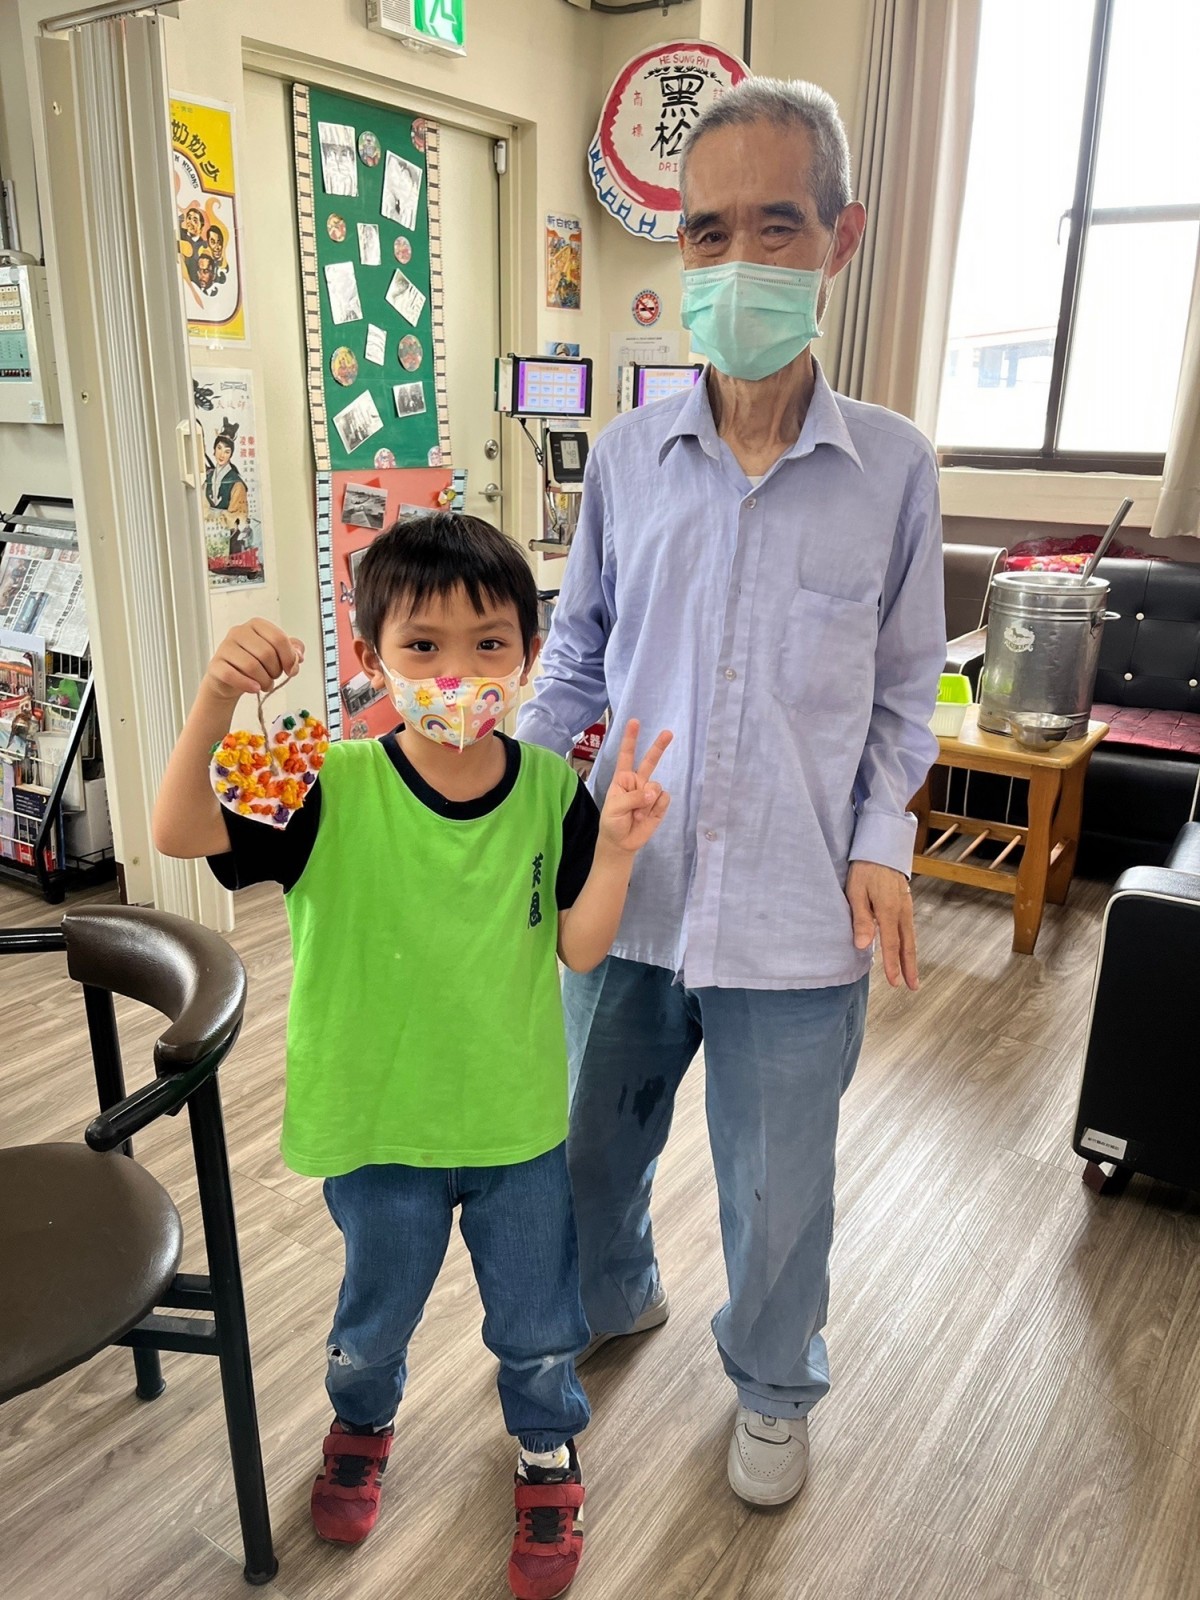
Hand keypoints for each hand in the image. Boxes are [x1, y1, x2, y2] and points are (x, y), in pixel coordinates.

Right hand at [203, 619, 303, 702]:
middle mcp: (239, 632)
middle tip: (273, 678)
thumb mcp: (277, 654)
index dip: (289, 657)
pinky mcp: (216, 665)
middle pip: (266, 653)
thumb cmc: (255, 663)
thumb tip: (298, 656)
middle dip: (275, 671)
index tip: (291, 669)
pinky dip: (247, 684)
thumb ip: (293, 650)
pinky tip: (254, 688)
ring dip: (264, 681)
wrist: (229, 679)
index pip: (279, 638)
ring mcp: (225, 647)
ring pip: (251, 666)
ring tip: (265, 685)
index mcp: (256, 625)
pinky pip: (232, 675)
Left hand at [598, 720, 671, 853]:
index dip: (630, 739)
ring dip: (647, 803)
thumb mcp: (614, 808)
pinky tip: (647, 817)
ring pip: (656, 786)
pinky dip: (656, 808)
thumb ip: (632, 798)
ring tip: (636, 815)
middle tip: (668, 733)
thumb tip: (653, 793)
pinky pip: (663, 799)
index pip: (627, 755)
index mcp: (623, 779)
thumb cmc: (612, 822)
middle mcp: (638, 782)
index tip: (634, 722)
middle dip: (659, 747)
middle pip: (650, 761)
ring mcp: (650, 792)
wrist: (622, 843)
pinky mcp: (659, 804)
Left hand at [846, 860, 917, 989]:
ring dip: (912, 958)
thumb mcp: (856, 892)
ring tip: (912, 976)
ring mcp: (906, 907)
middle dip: (909, 968)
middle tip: (912, 987)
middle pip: (907, 945)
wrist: (881, 848)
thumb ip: (861, 919)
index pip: (892, 945)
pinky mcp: (905, 903)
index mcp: (888, 911)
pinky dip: (910, 944)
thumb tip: (862, 945)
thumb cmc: (865, 870)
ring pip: (911, 938)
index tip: (895, 983)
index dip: (893, 966)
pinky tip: (907, 951)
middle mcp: (902, 911)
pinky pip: (909, 929)